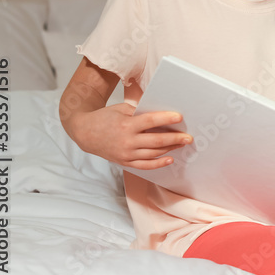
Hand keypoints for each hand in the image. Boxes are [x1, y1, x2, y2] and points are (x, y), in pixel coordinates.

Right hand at [72, 102, 192, 170]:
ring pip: (153, 153)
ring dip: (170, 149)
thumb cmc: (105, 117)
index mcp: (126, 125)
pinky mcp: (125, 161)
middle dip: (175, 138)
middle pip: (156, 141)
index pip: (150, 121)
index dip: (166, 119)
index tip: (180, 117)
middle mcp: (127, 141)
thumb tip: (162, 114)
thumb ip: (140, 112)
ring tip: (183, 144)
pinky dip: (158, 163)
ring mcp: (126, 154)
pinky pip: (144, 165)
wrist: (85, 132)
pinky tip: (170, 159)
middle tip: (189, 137)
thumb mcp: (122, 109)